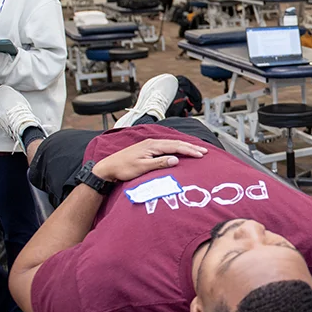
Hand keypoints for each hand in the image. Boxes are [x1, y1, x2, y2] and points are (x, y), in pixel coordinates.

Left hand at [91, 139, 207, 182]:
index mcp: (152, 145)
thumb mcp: (142, 168)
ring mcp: (149, 145)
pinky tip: (180, 150)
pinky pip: (167, 146)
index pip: (176, 146)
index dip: (189, 150)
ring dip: (185, 147)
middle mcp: (152, 142)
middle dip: (191, 147)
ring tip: (196, 150)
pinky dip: (177, 148)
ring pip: (172, 144)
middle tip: (204, 151)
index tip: (201, 154)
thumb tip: (176, 159)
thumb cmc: (123, 168)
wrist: (107, 168)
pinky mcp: (147, 149)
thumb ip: (159, 163)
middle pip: (176, 143)